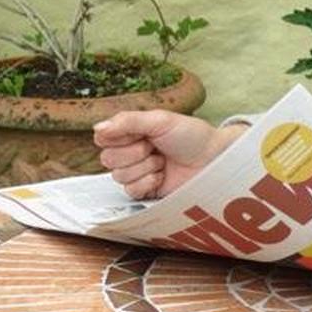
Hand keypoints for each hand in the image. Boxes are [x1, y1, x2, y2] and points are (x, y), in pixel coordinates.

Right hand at [92, 110, 243, 199]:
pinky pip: (130, 191)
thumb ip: (128, 121)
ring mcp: (137, 172)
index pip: (103, 138)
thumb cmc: (192, 135)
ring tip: (162, 161)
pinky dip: (147, 182)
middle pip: (107, 159)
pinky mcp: (145, 191)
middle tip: (155, 147)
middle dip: (135, 153)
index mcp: (132, 132)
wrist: (214, 159)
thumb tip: (97, 127)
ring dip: (144, 167)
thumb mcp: (160, 120)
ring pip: (118, 176)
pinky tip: (161, 176)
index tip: (140, 134)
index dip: (119, 137)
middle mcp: (131, 152)